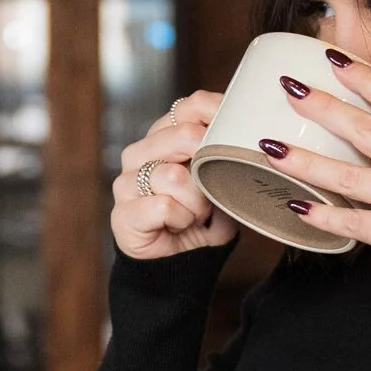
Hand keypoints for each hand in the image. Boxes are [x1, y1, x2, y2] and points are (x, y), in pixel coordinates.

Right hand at [113, 90, 237, 261]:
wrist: (185, 264)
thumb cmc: (205, 217)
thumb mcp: (223, 180)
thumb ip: (227, 150)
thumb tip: (248, 129)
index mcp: (163, 136)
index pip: (188, 106)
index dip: (216, 116)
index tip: (234, 137)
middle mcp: (139, 153)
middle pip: (183, 135)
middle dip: (208, 166)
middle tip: (211, 192)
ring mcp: (126, 183)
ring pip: (173, 174)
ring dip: (196, 201)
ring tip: (195, 213)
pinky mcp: (122, 214)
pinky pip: (163, 206)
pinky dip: (181, 219)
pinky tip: (179, 226)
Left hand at [266, 49, 370, 267]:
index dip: (368, 78)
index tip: (337, 58)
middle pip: (368, 129)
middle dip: (325, 107)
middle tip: (291, 89)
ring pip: (349, 176)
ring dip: (306, 161)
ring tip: (272, 149)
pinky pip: (353, 224)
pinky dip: (324, 217)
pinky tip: (296, 207)